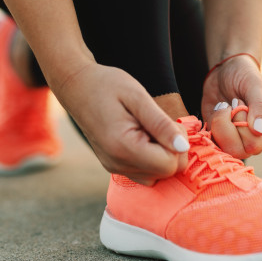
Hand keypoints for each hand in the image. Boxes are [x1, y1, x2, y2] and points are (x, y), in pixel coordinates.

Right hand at [51, 62, 188, 185]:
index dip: (178, 144)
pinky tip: (144, 136)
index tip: (167, 122)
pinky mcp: (115, 166)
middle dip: (172, 149)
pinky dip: (152, 158)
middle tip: (160, 123)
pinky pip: (145, 172)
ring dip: (163, 154)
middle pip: (166, 173)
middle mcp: (118, 164)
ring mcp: (115, 167)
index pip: (169, 165)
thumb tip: (184, 146)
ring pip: (157, 175)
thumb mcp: (138, 97)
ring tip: (149, 128)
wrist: (77, 86)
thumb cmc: (107, 85)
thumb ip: (161, 124)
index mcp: (123, 148)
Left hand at [201, 55, 261, 158]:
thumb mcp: (255, 84)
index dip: (242, 125)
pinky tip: (217, 111)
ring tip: (223, 106)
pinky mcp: (220, 138)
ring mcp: (238, 141)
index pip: (256, 143)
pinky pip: (211, 143)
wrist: (226, 71)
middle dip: (227, 124)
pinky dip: (210, 125)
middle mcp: (257, 140)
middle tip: (229, 104)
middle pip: (239, 150)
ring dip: (218, 123)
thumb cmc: (245, 75)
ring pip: (223, 149)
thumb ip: (259, 106)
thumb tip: (259, 131)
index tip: (239, 103)